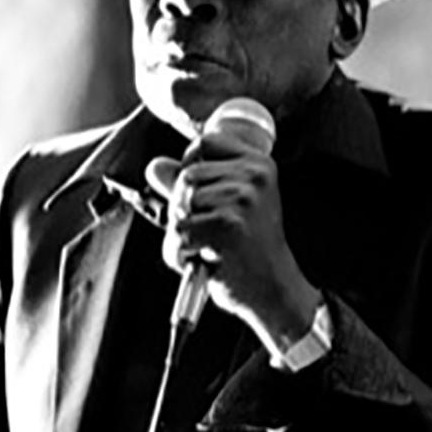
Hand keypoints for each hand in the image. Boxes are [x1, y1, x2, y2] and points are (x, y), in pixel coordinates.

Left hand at [146, 130, 319, 350]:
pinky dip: (180, 254)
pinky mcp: (226, 227)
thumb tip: (156, 167)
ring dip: (182, 231)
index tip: (207, 192)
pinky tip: (203, 259)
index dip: (192, 165)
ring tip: (209, 245)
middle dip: (184, 206)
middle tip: (211, 230)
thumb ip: (194, 183)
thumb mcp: (228, 207)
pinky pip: (177, 234)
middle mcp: (254, 178)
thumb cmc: (251, 250)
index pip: (204, 143)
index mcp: (260, 165)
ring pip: (179, 204)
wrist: (274, 289)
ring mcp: (242, 201)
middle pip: (186, 174)